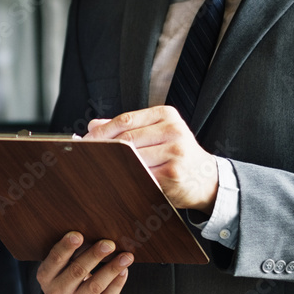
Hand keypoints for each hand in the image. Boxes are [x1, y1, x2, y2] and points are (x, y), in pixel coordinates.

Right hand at [36, 232, 132, 293]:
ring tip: (126, 257)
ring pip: (94, 287)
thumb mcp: (62, 265)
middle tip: (109, 244)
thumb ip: (74, 252)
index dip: (66, 247)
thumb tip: (96, 233)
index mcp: (45, 276)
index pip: (55, 259)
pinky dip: (116, 285)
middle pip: (77, 272)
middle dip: (94, 256)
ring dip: (112, 270)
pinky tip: (124, 272)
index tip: (78, 235)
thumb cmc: (67, 276)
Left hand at [85, 106, 217, 214]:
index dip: (102, 131)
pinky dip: (126, 177)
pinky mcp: (172, 174)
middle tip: (87, 155)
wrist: (207, 178)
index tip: (86, 139)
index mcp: (167, 115)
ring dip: (113, 163)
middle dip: (103, 147)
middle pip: (127, 138)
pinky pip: (140, 175)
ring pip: (132, 157)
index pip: (126, 120)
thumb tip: (93, 125)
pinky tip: (118, 179)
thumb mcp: (157, 132)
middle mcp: (173, 130)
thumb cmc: (178, 153)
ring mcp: (175, 152)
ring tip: (99, 167)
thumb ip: (127, 127)